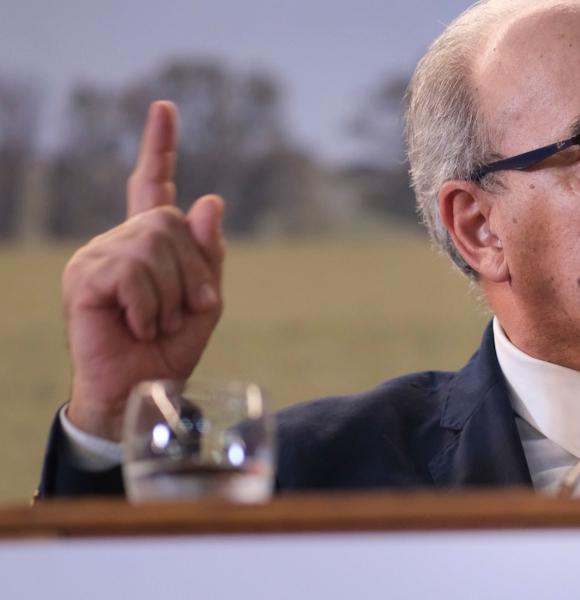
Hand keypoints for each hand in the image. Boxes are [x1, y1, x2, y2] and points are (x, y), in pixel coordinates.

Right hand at [63, 101, 224, 440]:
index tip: (164, 108)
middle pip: (170, 223)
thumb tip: (209, 200)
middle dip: (192, 272)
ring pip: (154, 247)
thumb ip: (208, 254)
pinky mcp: (84, 279)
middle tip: (185, 311)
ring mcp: (97, 257)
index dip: (159, 147)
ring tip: (156, 323)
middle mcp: (120, 242)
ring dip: (171, 296)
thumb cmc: (171, 348)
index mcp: (148, 244)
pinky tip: (137, 326)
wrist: (143, 391)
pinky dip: (149, 306)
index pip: (151, 185)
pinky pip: (134, 272)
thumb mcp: (204, 301)